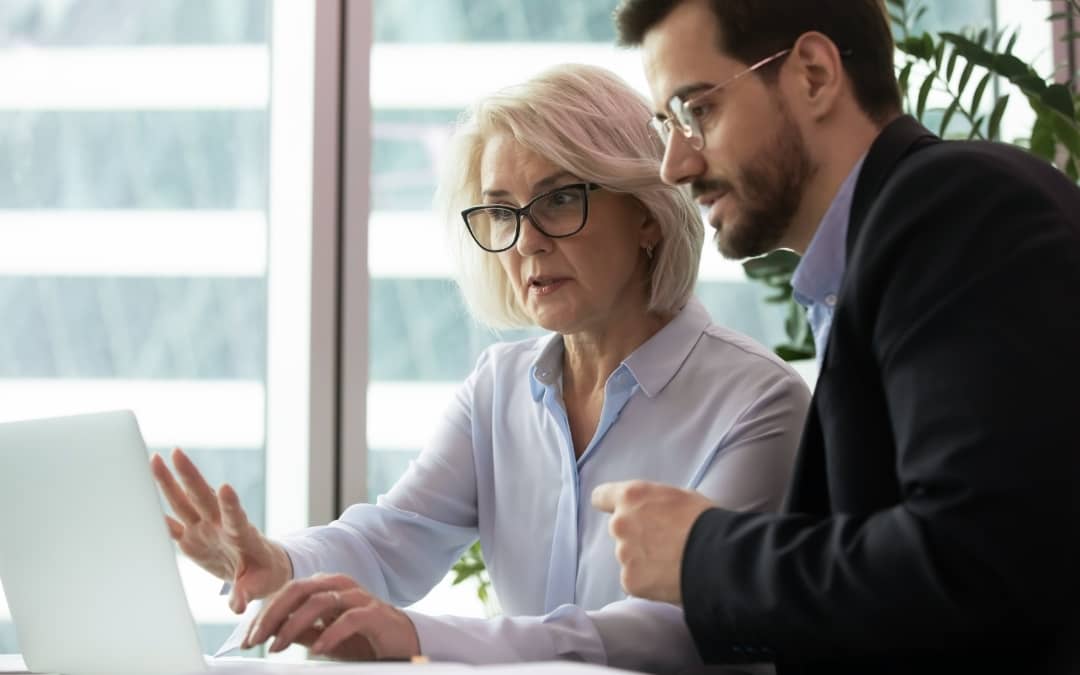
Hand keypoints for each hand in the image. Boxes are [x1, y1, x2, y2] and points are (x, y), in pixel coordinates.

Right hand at [150, 448, 291, 612]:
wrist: (258, 569)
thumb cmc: (264, 574)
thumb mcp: (261, 585)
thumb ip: (247, 592)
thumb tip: (237, 606)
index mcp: (241, 534)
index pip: (235, 516)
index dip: (230, 503)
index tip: (225, 487)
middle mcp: (219, 525)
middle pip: (203, 497)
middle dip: (190, 476)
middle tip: (176, 453)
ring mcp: (204, 529)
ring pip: (184, 501)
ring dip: (170, 481)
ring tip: (155, 458)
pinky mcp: (191, 538)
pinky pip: (172, 523)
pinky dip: (157, 513)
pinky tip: (140, 496)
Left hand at [242, 573, 419, 660]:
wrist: (402, 642)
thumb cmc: (362, 638)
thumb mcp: (323, 636)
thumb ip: (300, 630)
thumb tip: (269, 633)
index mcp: (325, 586)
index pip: (288, 593)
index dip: (264, 614)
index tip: (247, 639)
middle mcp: (340, 585)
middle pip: (299, 590)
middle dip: (272, 615)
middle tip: (256, 640)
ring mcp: (358, 597)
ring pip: (319, 601)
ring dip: (294, 625)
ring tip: (279, 647)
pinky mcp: (375, 613)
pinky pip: (349, 619)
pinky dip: (330, 634)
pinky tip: (316, 649)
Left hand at [591, 480, 713, 604]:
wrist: (718, 557)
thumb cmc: (706, 522)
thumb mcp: (678, 496)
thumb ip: (653, 503)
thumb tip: (651, 511)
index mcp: (631, 497)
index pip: (601, 497)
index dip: (609, 504)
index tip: (616, 510)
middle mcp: (621, 523)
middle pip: (619, 530)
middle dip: (636, 535)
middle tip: (663, 542)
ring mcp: (624, 554)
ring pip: (628, 557)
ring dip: (643, 560)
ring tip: (672, 562)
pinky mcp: (630, 581)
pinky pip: (634, 581)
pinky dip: (648, 581)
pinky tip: (669, 578)